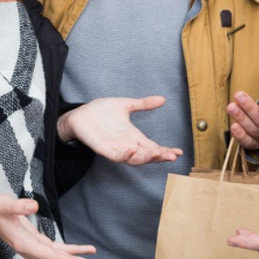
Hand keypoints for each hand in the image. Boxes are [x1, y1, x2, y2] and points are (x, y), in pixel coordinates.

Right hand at [0, 192, 106, 258]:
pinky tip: (90, 251)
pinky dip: (76, 251)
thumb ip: (17, 205)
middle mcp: (33, 251)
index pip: (50, 256)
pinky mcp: (40, 244)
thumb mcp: (2, 203)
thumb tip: (33, 205)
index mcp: (25, 244)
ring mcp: (37, 249)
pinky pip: (61, 251)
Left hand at [57, 96, 182, 164]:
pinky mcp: (103, 149)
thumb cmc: (100, 110)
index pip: (153, 146)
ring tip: (157, 153)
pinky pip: (116, 156)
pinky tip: (133, 151)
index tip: (179, 151)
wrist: (79, 113)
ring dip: (146, 158)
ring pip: (134, 159)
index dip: (165, 150)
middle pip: (147, 155)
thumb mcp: (126, 105)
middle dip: (160, 156)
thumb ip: (143, 104)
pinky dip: (125, 155)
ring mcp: (115, 147)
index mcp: (133, 135)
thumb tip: (162, 99)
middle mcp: (127, 144)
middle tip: (172, 156)